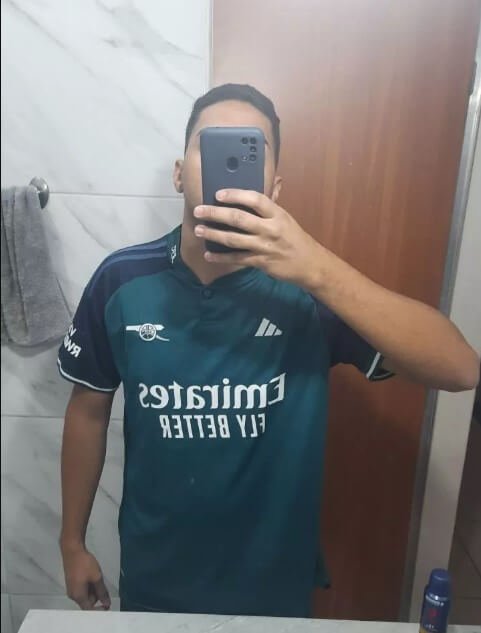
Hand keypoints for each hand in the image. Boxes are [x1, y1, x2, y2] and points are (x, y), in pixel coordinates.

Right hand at [61, 544, 110, 609]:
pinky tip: (92, 575)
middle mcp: (73, 595)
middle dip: (97, 596)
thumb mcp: (96, 577)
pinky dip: (89, 585)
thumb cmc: (84, 564)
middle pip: (87, 602)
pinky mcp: (72, 582)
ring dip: (93, 589)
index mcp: (78, 596)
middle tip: (102, 583)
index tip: (108, 604)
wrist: (72, 550)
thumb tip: (106, 604)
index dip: (99, 609)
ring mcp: (71, 589)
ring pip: (85, 594)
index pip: (89, 610)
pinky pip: (82, 589)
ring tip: (97, 576)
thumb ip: (102, 592)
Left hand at [193, 189, 324, 289]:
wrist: (309, 263)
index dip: (235, 195)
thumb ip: (267, 210)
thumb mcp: (284, 219)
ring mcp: (264, 246)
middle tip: (199, 210)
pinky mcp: (260, 262)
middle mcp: (270, 228)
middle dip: (215, 213)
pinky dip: (221, 257)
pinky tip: (208, 255)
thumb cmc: (294, 238)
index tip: (218, 193)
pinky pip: (236, 259)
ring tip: (198, 230)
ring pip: (233, 239)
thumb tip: (243, 199)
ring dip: (213, 234)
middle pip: (238, 218)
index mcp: (277, 214)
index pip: (254, 199)